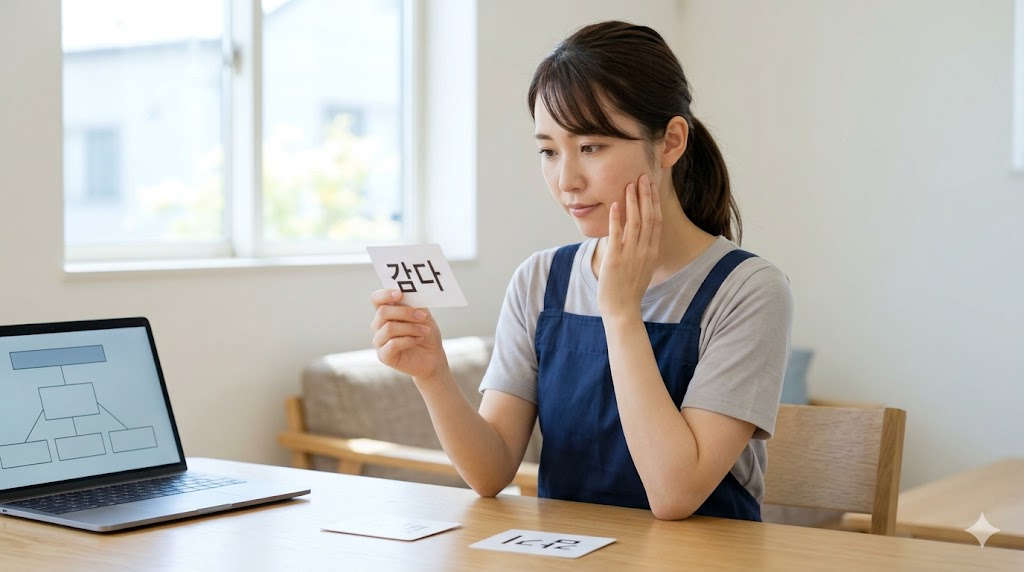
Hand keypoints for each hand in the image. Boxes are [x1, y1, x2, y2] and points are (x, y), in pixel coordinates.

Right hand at [370, 289, 446, 379]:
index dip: (385, 294)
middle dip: (405, 312)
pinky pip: (392, 344)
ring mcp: (379, 341)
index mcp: (386, 312)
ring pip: (389, 328)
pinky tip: (418, 339)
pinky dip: (409, 340)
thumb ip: (414, 303)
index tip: (400, 293)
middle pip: (383, 312)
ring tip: (425, 331)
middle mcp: (378, 325)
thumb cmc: (426, 333)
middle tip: (422, 316)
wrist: (433, 356)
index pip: (376, 299)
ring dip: (411, 328)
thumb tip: (408, 291)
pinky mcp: (383, 356)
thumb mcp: (423, 314)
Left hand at [597, 174, 661, 321]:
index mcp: (652, 252)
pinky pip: (617, 234)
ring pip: (635, 222)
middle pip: (649, 216)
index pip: (656, 221)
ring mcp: (631, 254)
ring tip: (630, 184)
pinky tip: (615, 204)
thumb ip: (641, 253)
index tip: (651, 186)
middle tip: (642, 176)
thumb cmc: (629, 292)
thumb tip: (639, 241)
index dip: (654, 202)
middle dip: (646, 195)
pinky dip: (617, 218)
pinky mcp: (616, 259)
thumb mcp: (642, 269)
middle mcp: (644, 251)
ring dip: (633, 201)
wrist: (622, 311)